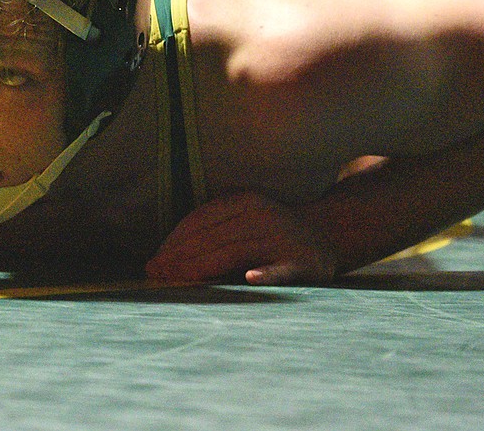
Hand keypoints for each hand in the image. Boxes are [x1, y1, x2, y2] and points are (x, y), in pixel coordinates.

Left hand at [146, 192, 337, 285]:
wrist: (328, 232)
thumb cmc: (273, 230)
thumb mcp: (245, 216)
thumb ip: (215, 228)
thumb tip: (168, 254)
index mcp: (244, 202)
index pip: (201, 220)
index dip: (175, 241)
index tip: (155, 260)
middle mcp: (262, 215)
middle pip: (212, 237)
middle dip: (180, 258)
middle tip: (157, 274)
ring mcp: (282, 238)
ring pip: (235, 252)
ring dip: (203, 267)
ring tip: (178, 280)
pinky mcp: (301, 262)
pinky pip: (280, 269)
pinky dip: (265, 274)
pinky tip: (250, 278)